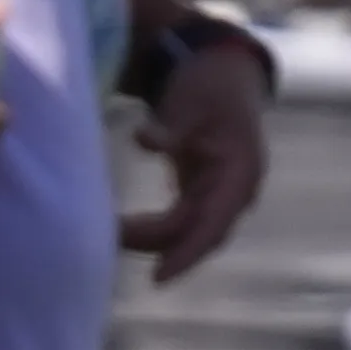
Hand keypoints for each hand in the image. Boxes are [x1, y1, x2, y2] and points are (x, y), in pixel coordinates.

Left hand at [119, 36, 268, 283]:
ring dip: (150, 240)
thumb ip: (171, 126)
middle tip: (111, 244)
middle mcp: (234, 192)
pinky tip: (120, 229)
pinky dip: (151, 230)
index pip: (215, 224)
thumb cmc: (210, 84)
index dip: (187, 252)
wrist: (223, 72)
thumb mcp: (192, 99)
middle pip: (199, 236)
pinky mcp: (200, 193)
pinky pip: (177, 222)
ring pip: (186, 233)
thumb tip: (144, 142)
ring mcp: (218, 194)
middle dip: (159, 249)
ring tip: (108, 234)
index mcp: (242, 172)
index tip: (159, 277)